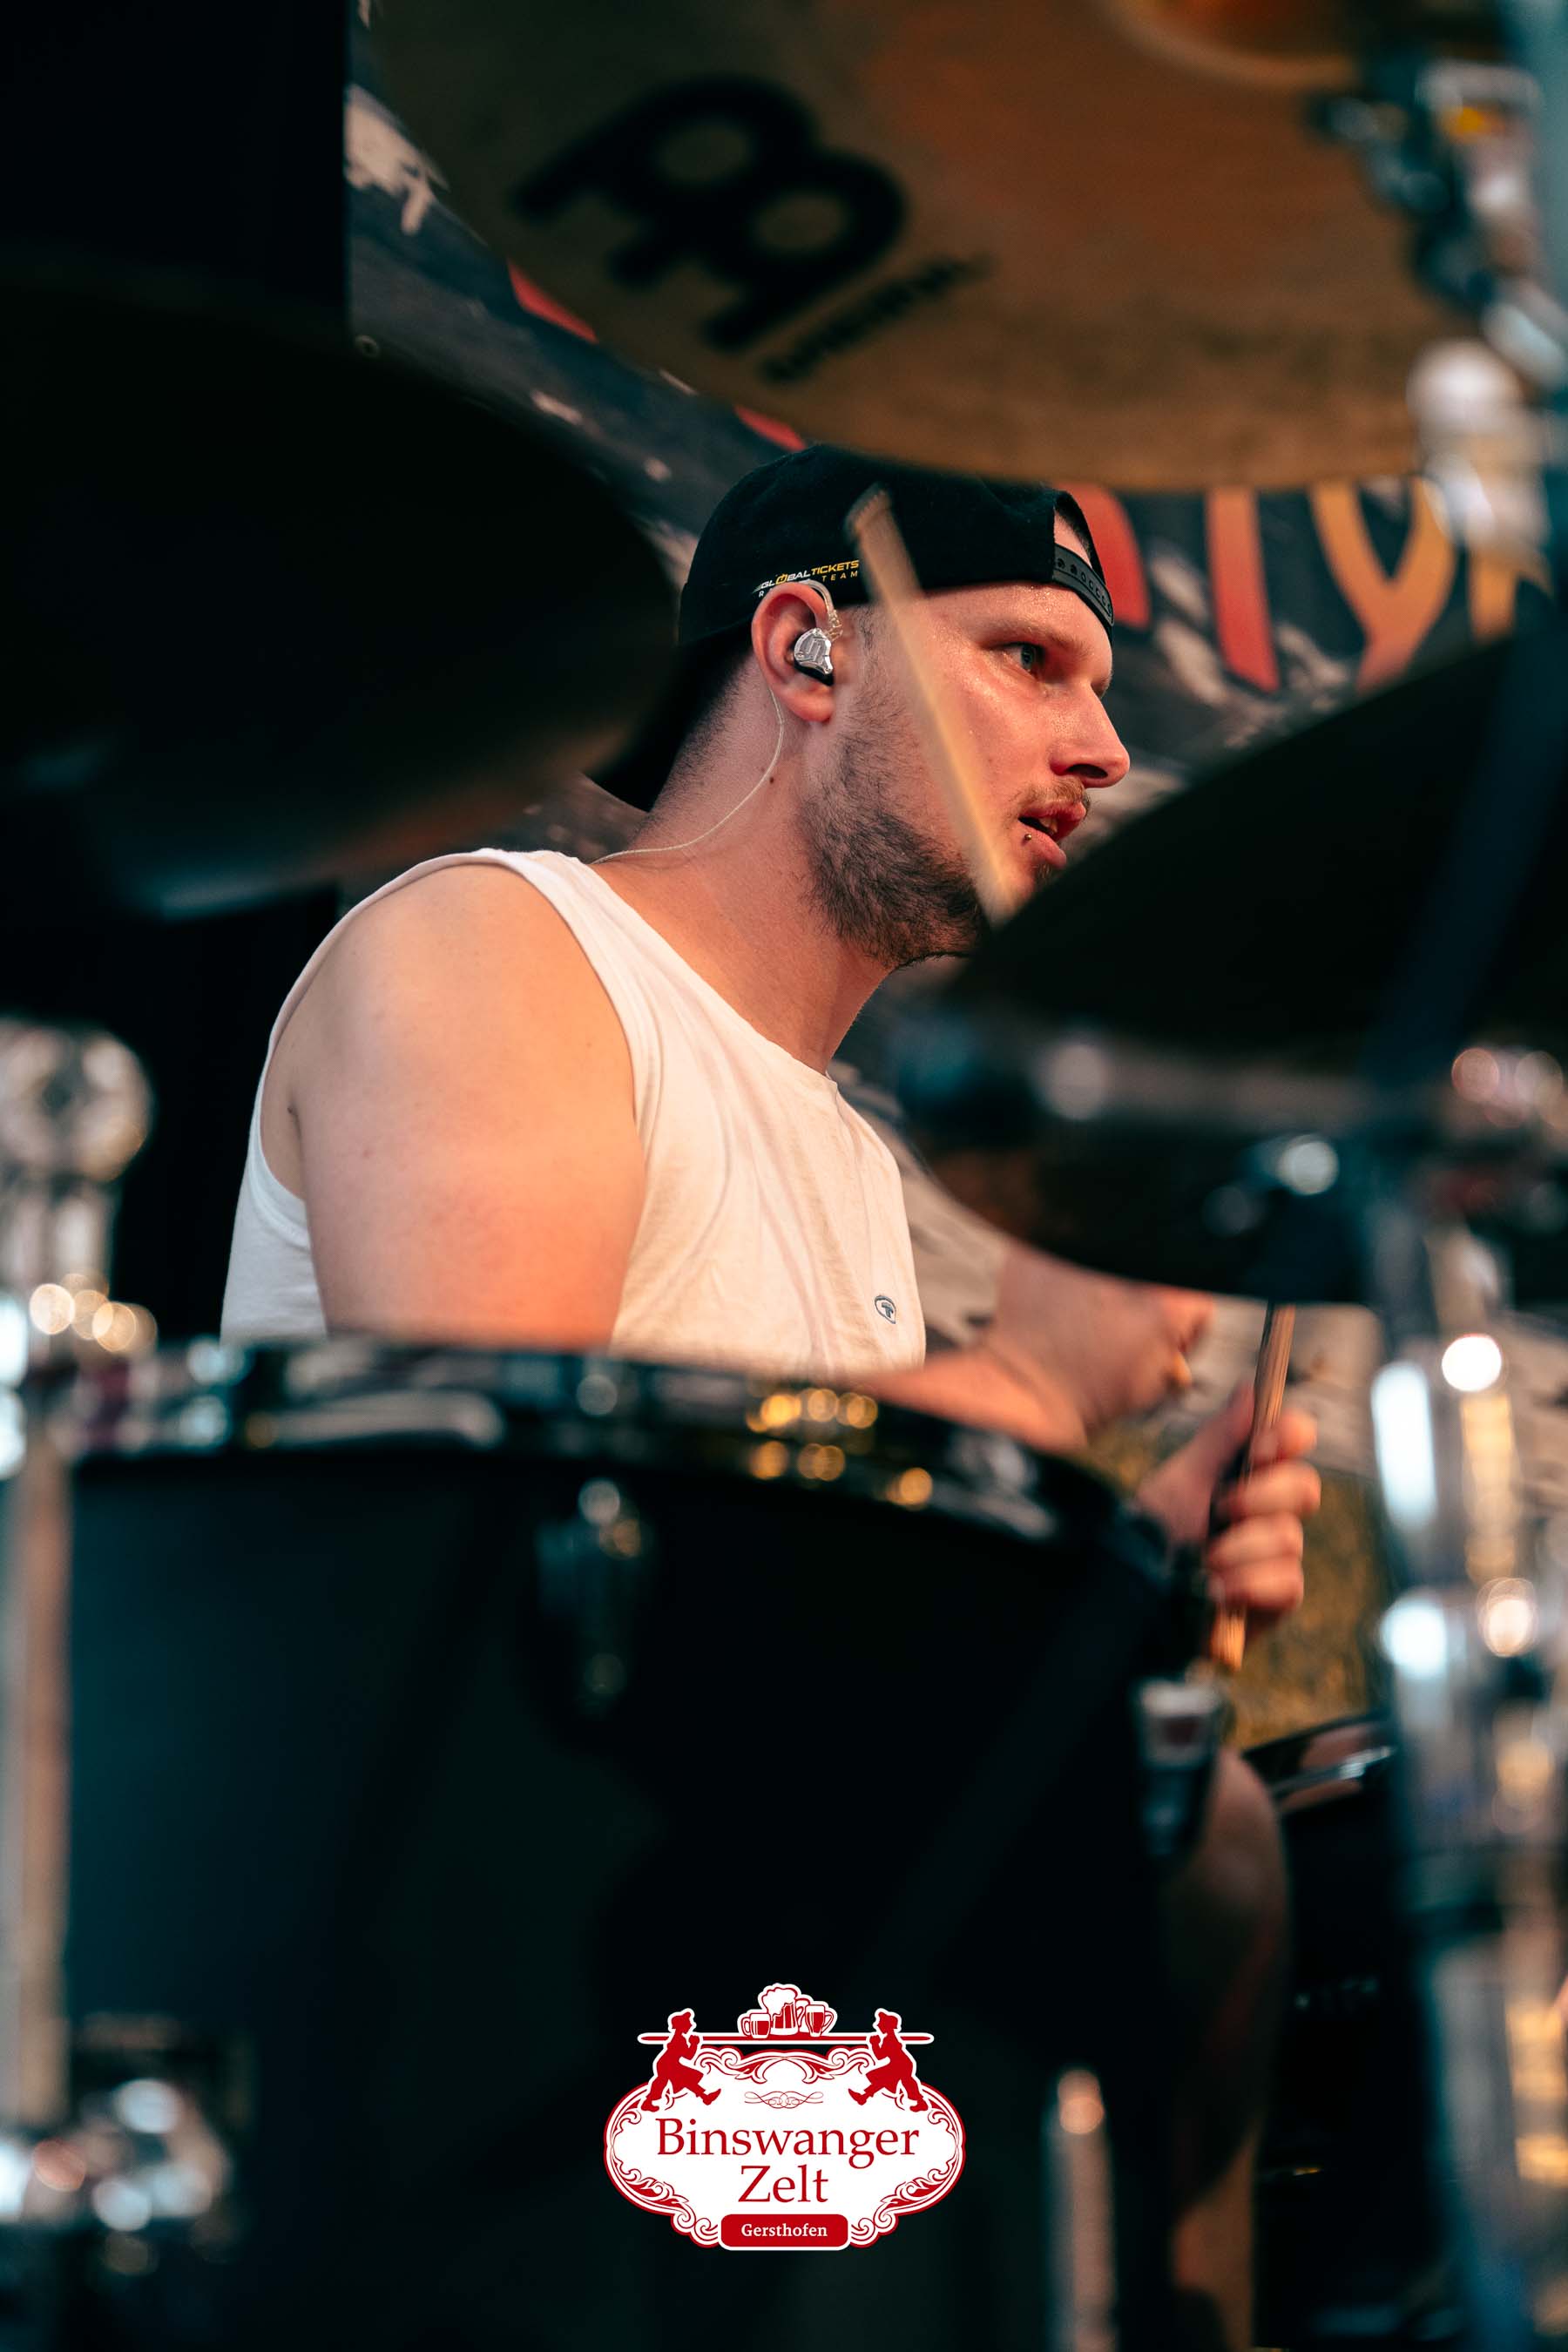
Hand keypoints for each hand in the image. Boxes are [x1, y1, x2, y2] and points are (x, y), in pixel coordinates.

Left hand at [1134, 1383, 1320, 1648]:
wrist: (1134, 1599)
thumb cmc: (1154, 1536)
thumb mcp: (1180, 1481)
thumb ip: (1219, 1439)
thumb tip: (1252, 1386)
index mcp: (1248, 1472)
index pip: (1294, 1439)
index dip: (1289, 1436)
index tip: (1260, 1448)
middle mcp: (1270, 1510)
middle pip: (1305, 1487)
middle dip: (1261, 1496)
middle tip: (1220, 1507)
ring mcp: (1276, 1555)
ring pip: (1289, 1538)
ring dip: (1239, 1548)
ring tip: (1202, 1559)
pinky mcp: (1277, 1599)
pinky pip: (1288, 1583)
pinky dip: (1247, 1583)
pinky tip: (1215, 1590)